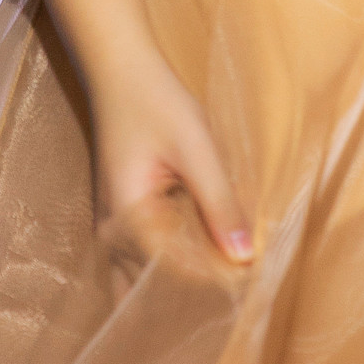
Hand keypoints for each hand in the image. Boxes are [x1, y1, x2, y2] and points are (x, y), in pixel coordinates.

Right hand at [91, 46, 253, 283]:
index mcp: (127, 220)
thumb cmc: (157, 102)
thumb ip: (220, 203)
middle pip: (154, 288)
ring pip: (142, 282)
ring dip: (179, 286)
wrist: (120, 71)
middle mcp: (111, 235)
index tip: (253, 275)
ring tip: (222, 284)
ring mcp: (111, 230)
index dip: (216, 279)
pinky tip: (198, 263)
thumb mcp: (197, 149)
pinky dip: (166, 271)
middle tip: (241, 288)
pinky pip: (139, 263)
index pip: (174, 274)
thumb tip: (244, 257)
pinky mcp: (120, 219)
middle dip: (196, 293)